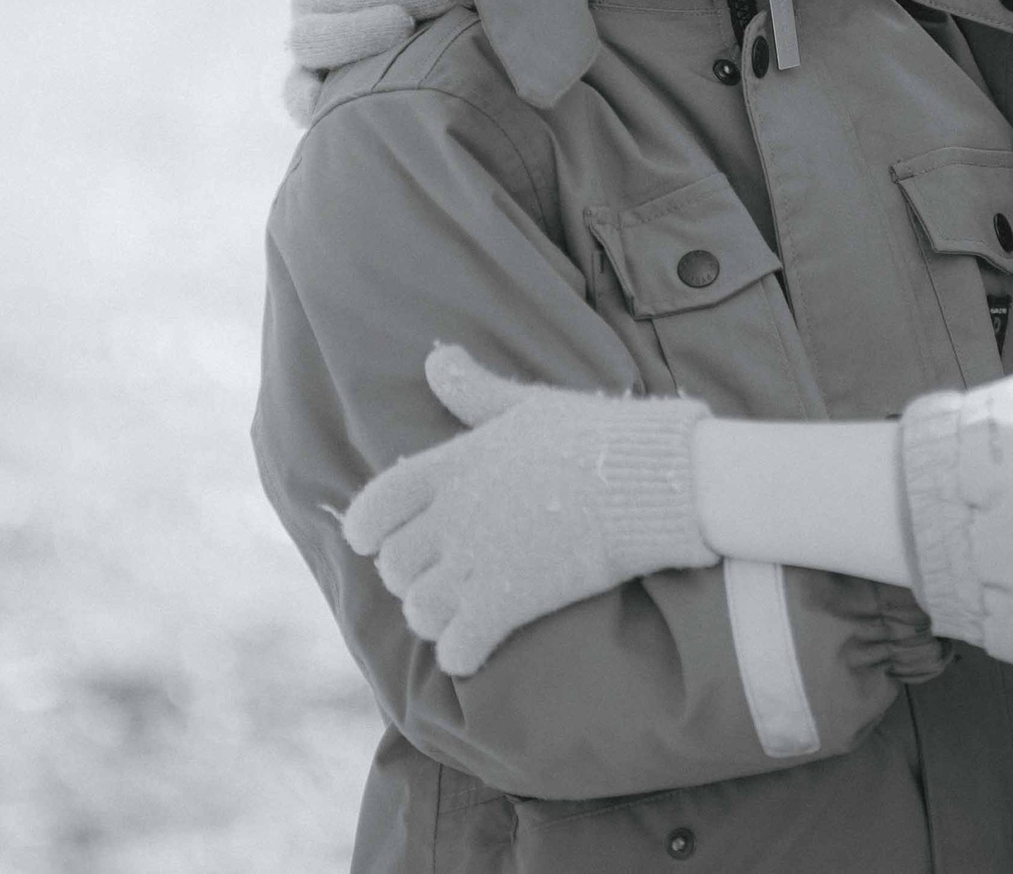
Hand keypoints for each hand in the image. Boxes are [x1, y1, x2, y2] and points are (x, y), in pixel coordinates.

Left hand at [342, 346, 717, 674]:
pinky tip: (474, 648)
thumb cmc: (592, 435)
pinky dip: (459, 654)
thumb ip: (474, 389)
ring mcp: (478, 562)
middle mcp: (453, 516)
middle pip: (394, 566)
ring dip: (432, 617)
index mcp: (452, 465)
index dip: (364, 528)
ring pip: (419, 610)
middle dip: (408, 577)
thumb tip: (436, 358)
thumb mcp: (526, 404)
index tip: (370, 540)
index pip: (374, 505)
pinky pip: (457, 647)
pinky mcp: (509, 603)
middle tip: (436, 576)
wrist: (647, 480)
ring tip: (454, 614)